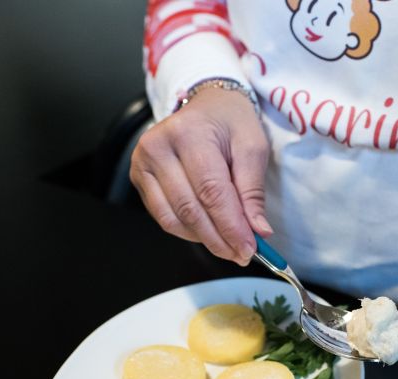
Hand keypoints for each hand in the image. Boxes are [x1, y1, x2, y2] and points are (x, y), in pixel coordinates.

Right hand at [130, 87, 271, 265]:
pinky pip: (163, 216)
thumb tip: (258, 231)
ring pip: (174, 218)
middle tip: (242, 255)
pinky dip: (188, 231)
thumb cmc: (231, 122)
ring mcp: (143, 163)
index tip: (249, 249)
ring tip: (228, 246)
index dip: (231, 226)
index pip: (211, 192)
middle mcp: (158, 147)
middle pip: (190, 209)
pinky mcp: (139, 177)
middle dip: (219, 238)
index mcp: (189, 133)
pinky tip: (208, 232)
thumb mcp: (252, 147)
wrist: (206, 104)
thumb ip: (253, 190)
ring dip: (203, 239)